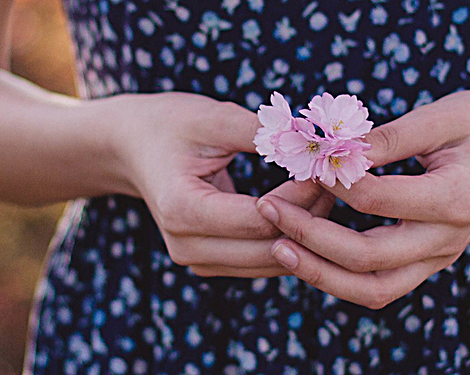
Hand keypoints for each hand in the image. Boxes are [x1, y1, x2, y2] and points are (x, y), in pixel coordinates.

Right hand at [104, 92, 333, 277]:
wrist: (131, 147)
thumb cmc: (170, 125)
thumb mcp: (211, 117)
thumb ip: (261, 132)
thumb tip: (315, 139)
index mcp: (183, 210)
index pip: (262, 217)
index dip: (303, 194)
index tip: (328, 165)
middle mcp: (187, 247)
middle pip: (272, 248)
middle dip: (312, 215)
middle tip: (338, 178)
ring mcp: (198, 261)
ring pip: (274, 262)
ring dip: (307, 231)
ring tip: (327, 188)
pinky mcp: (211, 264)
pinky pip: (265, 262)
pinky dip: (292, 238)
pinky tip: (309, 206)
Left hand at [256, 89, 469, 307]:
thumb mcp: (443, 114)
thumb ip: (389, 137)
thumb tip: (334, 149)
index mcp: (454, 198)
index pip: (376, 201)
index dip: (331, 182)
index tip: (302, 159)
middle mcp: (448, 239)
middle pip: (369, 259)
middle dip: (310, 238)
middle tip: (268, 208)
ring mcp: (439, 257)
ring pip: (372, 289)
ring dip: (320, 273)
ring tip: (277, 246)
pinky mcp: (429, 262)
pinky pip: (380, 286)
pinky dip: (339, 276)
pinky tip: (306, 252)